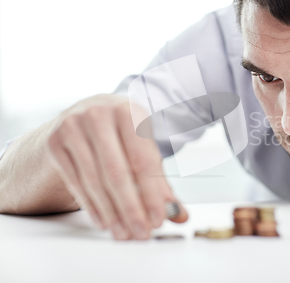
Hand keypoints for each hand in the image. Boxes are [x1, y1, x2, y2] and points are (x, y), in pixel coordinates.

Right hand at [45, 94, 187, 239]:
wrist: (85, 111)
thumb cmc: (121, 132)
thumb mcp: (144, 147)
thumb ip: (160, 181)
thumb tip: (179, 214)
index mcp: (129, 112)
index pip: (142, 161)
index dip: (151, 194)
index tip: (158, 219)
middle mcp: (99, 115)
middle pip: (117, 173)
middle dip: (131, 208)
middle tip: (140, 233)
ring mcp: (73, 127)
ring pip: (94, 181)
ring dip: (111, 212)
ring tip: (123, 232)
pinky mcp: (55, 142)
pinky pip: (75, 182)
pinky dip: (92, 206)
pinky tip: (104, 221)